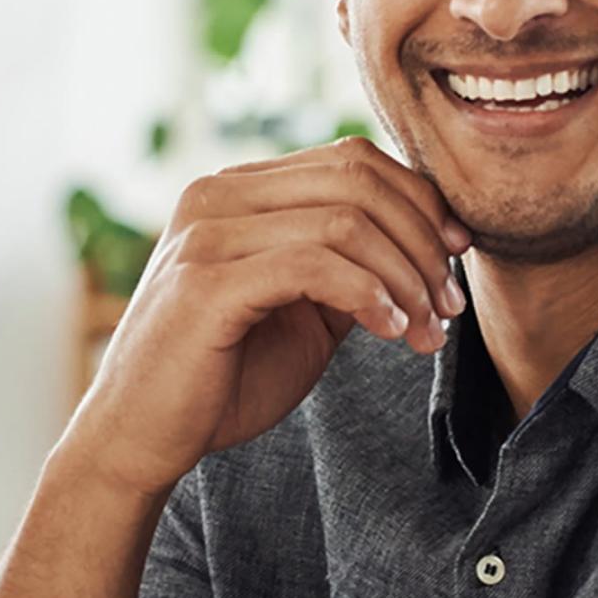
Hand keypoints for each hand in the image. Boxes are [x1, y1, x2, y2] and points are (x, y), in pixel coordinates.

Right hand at [64, 140, 467, 500]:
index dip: (420, 201)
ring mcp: (206, 233)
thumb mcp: (303, 312)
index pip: (351, 159)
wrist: (139, 438)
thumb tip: (428, 244)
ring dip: (404, 278)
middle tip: (449, 305)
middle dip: (422, 241)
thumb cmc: (219, 379)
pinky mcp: (205, 282)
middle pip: (356, 179)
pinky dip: (368, 294)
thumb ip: (348, 269)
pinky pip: (312, 265)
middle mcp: (215, 194)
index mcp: (237, 190)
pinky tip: (390, 332)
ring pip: (344, 221)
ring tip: (424, 331)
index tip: (457, 257)